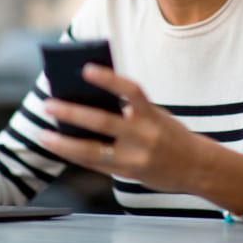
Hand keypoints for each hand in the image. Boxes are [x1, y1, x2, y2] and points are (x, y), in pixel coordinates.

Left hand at [40, 64, 216, 194]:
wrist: (199, 167)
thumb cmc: (170, 134)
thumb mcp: (157, 116)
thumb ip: (129, 111)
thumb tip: (87, 104)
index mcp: (153, 115)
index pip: (130, 91)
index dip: (109, 79)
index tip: (86, 69)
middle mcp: (144, 136)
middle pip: (102, 122)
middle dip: (72, 113)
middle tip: (48, 103)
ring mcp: (135, 158)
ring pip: (92, 150)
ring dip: (64, 142)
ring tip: (43, 134)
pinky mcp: (129, 174)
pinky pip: (96, 164)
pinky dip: (75, 155)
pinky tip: (60, 147)